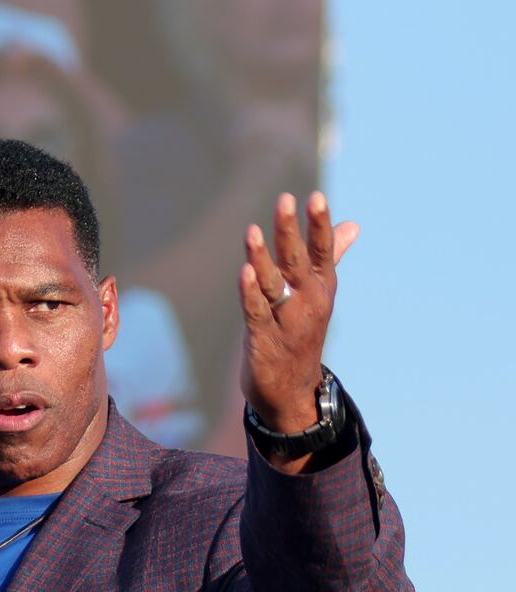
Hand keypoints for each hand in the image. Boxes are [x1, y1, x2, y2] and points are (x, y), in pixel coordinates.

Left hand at [237, 192, 358, 455]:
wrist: (293, 391)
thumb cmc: (302, 333)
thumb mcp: (320, 294)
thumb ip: (331, 257)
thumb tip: (352, 224)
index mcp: (321, 288)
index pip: (323, 251)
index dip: (319, 225)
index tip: (316, 197)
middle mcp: (308, 302)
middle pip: (297, 261)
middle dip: (290, 231)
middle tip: (285, 200)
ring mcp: (286, 321)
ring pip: (273, 284)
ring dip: (261, 258)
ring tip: (251, 231)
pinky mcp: (263, 339)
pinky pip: (255, 312)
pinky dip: (249, 293)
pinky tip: (243, 272)